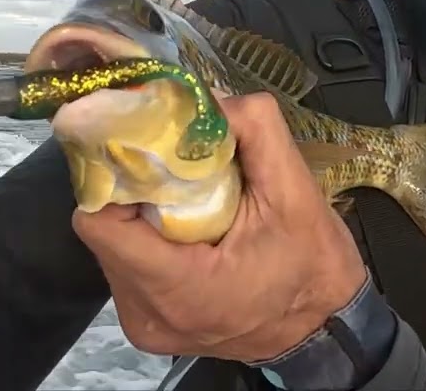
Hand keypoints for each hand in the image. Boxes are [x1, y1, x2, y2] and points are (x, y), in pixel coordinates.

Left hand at [72, 91, 368, 362]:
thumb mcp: (296, 192)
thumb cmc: (313, 268)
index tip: (145, 152)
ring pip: (110, 248)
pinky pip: (125, 268)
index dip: (116, 178)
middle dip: (129, 193)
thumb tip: (206, 96)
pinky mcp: (147, 326)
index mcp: (178, 289)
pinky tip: (181, 231)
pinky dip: (145, 242)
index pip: (99, 222)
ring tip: (179, 200)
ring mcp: (144, 325)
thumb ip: (254, 131)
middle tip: (167, 169)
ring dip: (136, 217)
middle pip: (102, 231)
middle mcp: (147, 314)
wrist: (327, 329)